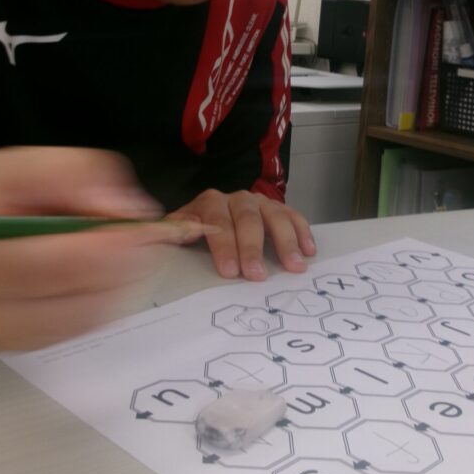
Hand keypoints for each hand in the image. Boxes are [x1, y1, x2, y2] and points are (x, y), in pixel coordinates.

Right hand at [0, 147, 203, 348]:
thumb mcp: (12, 165)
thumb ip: (69, 175)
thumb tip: (123, 208)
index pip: (42, 267)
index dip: (103, 251)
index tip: (142, 230)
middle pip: (64, 307)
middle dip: (119, 273)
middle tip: (147, 240)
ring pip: (74, 326)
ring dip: (115, 291)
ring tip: (129, 252)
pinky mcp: (9, 347)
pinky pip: (69, 335)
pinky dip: (98, 305)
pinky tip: (105, 276)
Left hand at [170, 189, 315, 280]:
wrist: (211, 215)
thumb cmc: (196, 231)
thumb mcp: (178, 230)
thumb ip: (171, 232)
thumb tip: (165, 235)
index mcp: (209, 203)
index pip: (217, 222)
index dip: (224, 246)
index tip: (229, 271)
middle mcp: (236, 198)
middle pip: (247, 218)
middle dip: (253, 248)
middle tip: (258, 275)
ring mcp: (260, 202)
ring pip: (274, 215)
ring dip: (285, 241)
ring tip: (294, 266)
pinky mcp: (277, 208)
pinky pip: (293, 216)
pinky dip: (302, 231)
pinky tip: (309, 250)